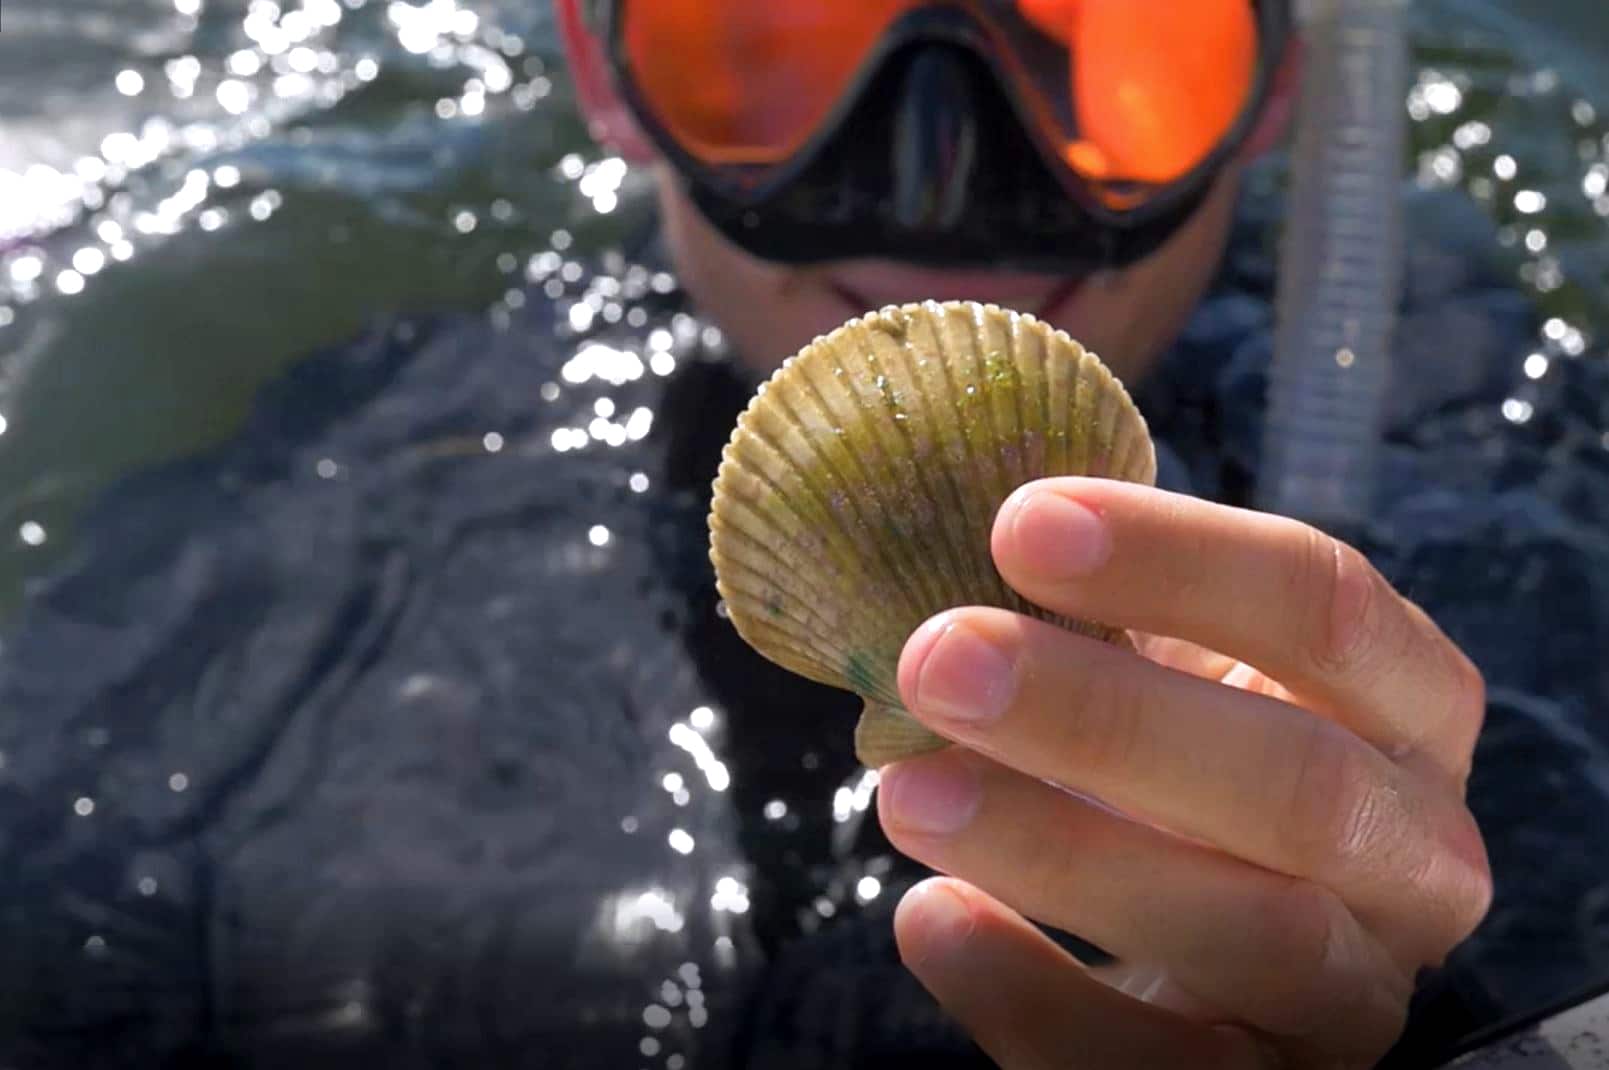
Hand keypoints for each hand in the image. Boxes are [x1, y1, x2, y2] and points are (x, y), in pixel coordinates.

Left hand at [875, 478, 1491, 1068]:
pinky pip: (1163, 1064)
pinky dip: (1036, 995)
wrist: (1223, 971)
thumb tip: (957, 563)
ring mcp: (1359, 993)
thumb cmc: (1184, 778)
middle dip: (1107, 715)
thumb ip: (1108, 629)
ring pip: (1255, 932)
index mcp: (1407, 713)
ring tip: (907, 793)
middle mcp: (1416, 858)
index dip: (1181, 558)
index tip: (1020, 522)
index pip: (1329, 609)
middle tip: (938, 658)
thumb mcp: (1174, 684)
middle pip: (1300, 783)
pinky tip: (932, 919)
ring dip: (1062, 852)